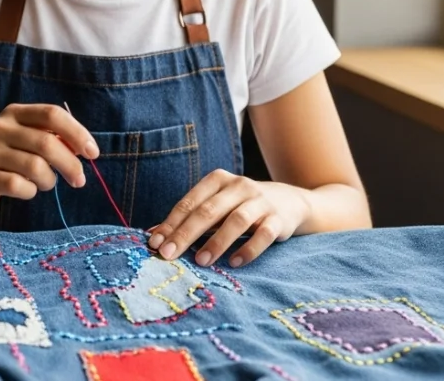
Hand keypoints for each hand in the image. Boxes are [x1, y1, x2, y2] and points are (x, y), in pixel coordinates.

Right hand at [0, 104, 99, 214]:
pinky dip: (30, 191)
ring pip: (35, 166)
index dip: (77, 133)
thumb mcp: (24, 141)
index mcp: (14, 113)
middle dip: (70, 164)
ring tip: (45, 184)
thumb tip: (84, 149)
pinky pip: (18, 185)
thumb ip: (52, 139)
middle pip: (47, 143)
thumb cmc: (3, 160)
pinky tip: (26, 190)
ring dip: (49, 181)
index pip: (52, 114)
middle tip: (79, 180)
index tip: (93, 153)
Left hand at [146, 170, 311, 267]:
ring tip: (200, 262)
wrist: (290, 202)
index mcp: (218, 180)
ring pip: (236, 221)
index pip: (189, 202)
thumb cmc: (241, 206)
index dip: (171, 223)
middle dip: (186, 234)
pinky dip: (248, 249)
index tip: (155, 244)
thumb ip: (189, 219)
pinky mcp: (279, 218)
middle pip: (208, 211)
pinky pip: (263, 234)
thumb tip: (153, 236)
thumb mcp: (216, 206)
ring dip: (216, 242)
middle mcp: (239, 186)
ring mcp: (261, 201)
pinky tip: (234, 263)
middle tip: (169, 255)